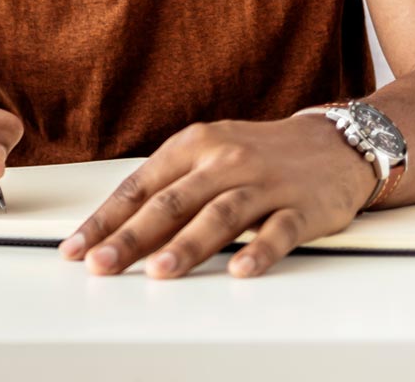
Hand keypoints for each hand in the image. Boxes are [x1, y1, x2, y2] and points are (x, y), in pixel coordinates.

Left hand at [58, 117, 375, 277]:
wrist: (336, 143)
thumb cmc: (258, 153)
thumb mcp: (207, 155)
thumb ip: (167, 188)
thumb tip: (115, 229)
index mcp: (193, 146)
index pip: (139, 187)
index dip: (106, 220)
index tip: (78, 248)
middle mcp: (225, 161)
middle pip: (171, 203)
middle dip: (131, 237)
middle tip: (103, 264)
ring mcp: (265, 183)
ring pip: (220, 215)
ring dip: (187, 245)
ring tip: (159, 270)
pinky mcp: (303, 206)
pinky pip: (279, 231)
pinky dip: (259, 251)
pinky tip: (240, 269)